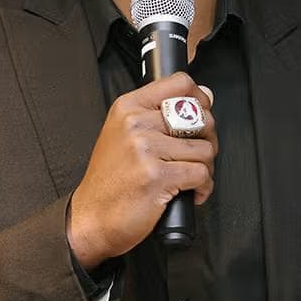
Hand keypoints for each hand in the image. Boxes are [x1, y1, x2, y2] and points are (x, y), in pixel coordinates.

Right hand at [66, 73, 216, 269]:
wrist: (92, 216)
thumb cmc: (109, 180)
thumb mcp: (123, 135)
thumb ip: (159, 116)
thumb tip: (205, 97)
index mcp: (128, 107)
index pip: (179, 83)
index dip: (200, 98)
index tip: (202, 112)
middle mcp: (136, 123)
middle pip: (200, 117)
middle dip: (208, 139)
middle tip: (195, 156)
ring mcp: (146, 149)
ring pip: (205, 149)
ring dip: (206, 168)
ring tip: (189, 177)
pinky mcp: (157, 176)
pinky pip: (202, 174)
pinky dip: (203, 187)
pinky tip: (189, 193)